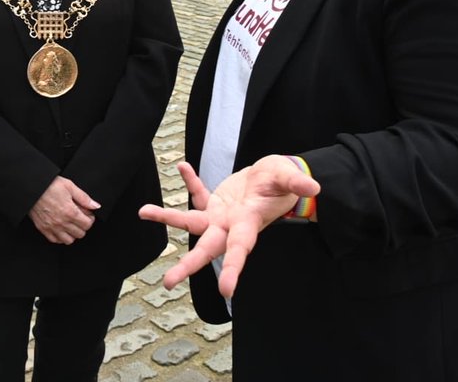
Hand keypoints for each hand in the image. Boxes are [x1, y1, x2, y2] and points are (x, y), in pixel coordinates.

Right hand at [29, 176, 100, 244]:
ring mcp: (52, 227)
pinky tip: (61, 228)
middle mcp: (61, 222)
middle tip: (80, 218)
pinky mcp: (43, 229)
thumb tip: (95, 206)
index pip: (87, 225)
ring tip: (71, 224)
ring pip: (69, 240)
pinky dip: (60, 237)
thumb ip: (84, 198)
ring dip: (72, 233)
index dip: (90, 219)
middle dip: (83, 226)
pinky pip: (55, 240)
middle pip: (80, 234)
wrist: (32, 187)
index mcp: (70, 212)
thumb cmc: (49, 185)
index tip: (87, 214)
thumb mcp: (69, 186)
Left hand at [139, 156, 319, 297]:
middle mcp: (231, 225)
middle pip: (207, 248)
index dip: (234, 269)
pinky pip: (199, 194)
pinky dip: (191, 182)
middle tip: (167, 283)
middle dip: (188, 265)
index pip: (240, 250)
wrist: (276, 178)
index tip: (225, 291)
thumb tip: (313, 188)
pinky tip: (182, 167)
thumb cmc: (283, 182)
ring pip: (192, 222)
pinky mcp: (215, 202)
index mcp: (249, 223)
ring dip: (168, 217)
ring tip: (144, 212)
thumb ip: (297, 183)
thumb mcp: (289, 178)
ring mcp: (221, 215)